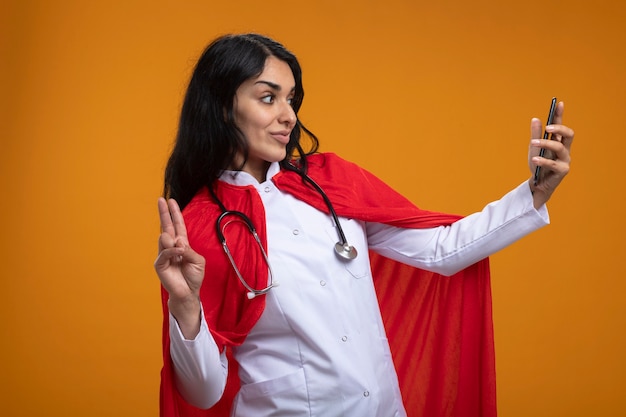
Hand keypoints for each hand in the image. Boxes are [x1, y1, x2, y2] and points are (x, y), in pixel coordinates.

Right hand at [154, 197, 205, 337]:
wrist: (189, 292)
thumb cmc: (194, 277)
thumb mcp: (197, 260)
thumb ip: (188, 249)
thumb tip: (176, 241)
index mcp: (182, 244)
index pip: (177, 225)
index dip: (175, 214)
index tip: (171, 201)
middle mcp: (172, 246)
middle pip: (167, 226)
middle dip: (164, 213)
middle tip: (161, 200)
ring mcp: (164, 254)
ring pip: (165, 238)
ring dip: (173, 240)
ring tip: (180, 249)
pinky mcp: (160, 263)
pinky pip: (165, 252)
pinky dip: (173, 251)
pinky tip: (178, 253)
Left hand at [528, 101, 574, 207]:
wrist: (537, 184)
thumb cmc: (538, 165)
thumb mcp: (534, 149)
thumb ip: (535, 135)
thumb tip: (536, 119)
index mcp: (558, 142)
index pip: (560, 126)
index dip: (560, 115)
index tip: (559, 103)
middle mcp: (564, 150)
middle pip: (569, 134)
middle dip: (560, 128)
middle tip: (548, 127)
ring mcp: (565, 160)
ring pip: (560, 147)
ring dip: (546, 144)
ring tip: (533, 143)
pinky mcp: (562, 171)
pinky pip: (553, 164)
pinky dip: (543, 160)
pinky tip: (534, 159)